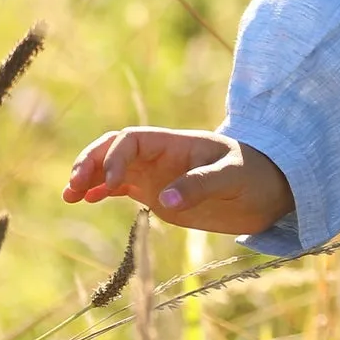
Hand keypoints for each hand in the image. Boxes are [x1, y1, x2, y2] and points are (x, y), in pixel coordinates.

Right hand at [63, 127, 294, 236]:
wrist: (269, 192)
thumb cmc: (256, 176)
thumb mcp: (234, 178)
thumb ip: (201, 185)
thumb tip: (165, 199)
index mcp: (177, 143)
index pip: (133, 139)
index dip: (115, 156)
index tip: (109, 182)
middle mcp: (162, 156)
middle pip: (115, 149)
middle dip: (91, 162)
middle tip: (73, 188)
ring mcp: (158, 174)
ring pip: (113, 168)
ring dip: (90, 177)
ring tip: (70, 196)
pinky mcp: (158, 193)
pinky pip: (122, 186)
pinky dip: (102, 190)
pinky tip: (87, 200)